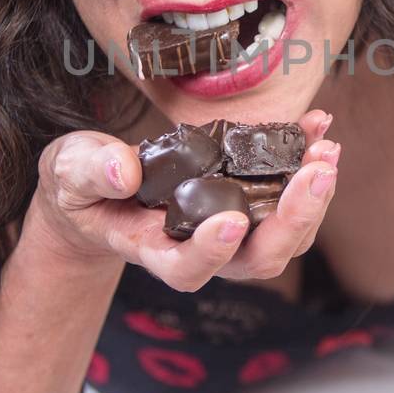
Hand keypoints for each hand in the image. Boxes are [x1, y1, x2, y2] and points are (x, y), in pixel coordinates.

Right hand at [25, 110, 337, 291]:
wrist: (97, 189)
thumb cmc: (81, 187)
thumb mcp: (68, 173)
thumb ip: (88, 171)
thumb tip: (123, 169)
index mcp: (152, 249)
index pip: (187, 268)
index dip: (211, 252)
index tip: (231, 220)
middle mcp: (201, 248)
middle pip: (258, 259)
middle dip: (293, 219)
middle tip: (315, 172)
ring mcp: (230, 228)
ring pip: (285, 235)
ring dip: (313, 195)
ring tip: (325, 147)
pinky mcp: (247, 200)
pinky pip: (288, 194)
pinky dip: (306, 160)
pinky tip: (317, 124)